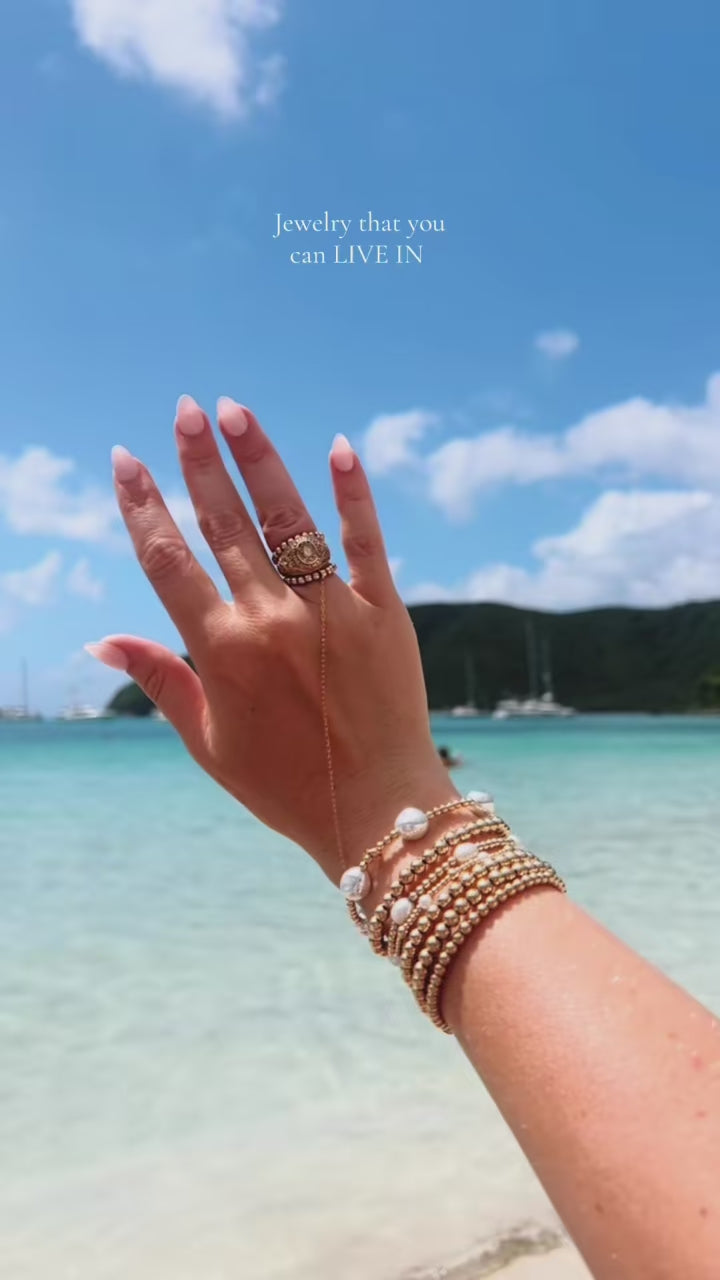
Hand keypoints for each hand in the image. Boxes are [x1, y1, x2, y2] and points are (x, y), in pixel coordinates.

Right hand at [88, 396, 452, 880]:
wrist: (375, 812)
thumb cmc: (284, 784)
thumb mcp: (207, 742)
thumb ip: (160, 679)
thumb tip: (102, 638)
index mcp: (221, 652)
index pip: (168, 561)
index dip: (142, 506)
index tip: (125, 459)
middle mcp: (272, 621)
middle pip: (225, 524)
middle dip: (199, 461)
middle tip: (184, 408)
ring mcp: (331, 613)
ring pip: (287, 520)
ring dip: (259, 460)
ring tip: (236, 411)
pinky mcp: (384, 613)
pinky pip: (366, 542)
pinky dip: (352, 495)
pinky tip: (339, 447)